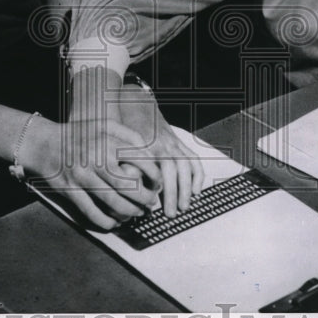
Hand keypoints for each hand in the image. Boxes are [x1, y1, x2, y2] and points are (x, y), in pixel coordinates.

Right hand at [22, 115, 163, 229]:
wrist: (44, 144)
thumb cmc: (79, 134)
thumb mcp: (104, 125)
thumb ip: (128, 134)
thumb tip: (150, 151)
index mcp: (108, 141)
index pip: (140, 159)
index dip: (154, 174)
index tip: (158, 182)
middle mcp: (96, 159)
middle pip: (129, 185)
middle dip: (145, 198)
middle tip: (152, 203)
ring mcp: (83, 176)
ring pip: (113, 202)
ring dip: (130, 212)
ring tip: (138, 213)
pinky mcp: (70, 191)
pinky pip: (92, 212)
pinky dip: (106, 222)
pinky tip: (115, 223)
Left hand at [117, 87, 204, 216]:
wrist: (136, 104)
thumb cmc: (125, 129)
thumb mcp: (120, 146)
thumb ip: (127, 165)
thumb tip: (132, 185)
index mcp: (147, 147)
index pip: (156, 171)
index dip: (158, 191)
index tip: (154, 208)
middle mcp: (163, 145)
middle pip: (173, 171)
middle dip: (174, 194)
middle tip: (172, 214)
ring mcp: (174, 143)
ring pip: (186, 166)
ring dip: (187, 188)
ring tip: (185, 206)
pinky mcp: (180, 143)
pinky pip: (193, 159)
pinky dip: (197, 175)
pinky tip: (196, 190)